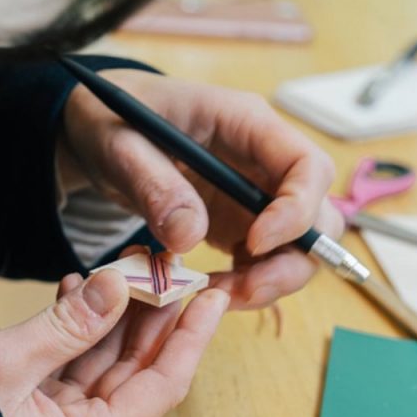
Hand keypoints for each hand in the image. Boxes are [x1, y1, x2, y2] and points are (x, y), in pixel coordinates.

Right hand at [0, 254, 228, 416]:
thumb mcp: (5, 368)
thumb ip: (66, 326)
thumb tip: (117, 285)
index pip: (161, 386)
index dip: (191, 337)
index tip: (212, 295)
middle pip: (135, 374)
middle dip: (153, 317)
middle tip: (168, 265)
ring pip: (102, 367)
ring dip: (114, 317)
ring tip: (126, 266)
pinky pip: (69, 371)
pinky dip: (76, 332)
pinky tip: (77, 292)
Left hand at [61, 69, 343, 308]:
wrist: (99, 129)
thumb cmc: (109, 120)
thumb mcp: (118, 145)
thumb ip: (152, 183)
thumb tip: (190, 236)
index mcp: (245, 123)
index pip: (306, 165)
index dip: (296, 210)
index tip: (254, 244)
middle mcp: (263, 160)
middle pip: (317, 214)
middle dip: (292, 260)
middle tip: (242, 291)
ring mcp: (253, 194)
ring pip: (296, 246)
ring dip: (269, 280)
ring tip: (217, 296)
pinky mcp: (237, 222)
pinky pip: (262, 261)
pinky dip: (243, 283)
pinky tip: (204, 291)